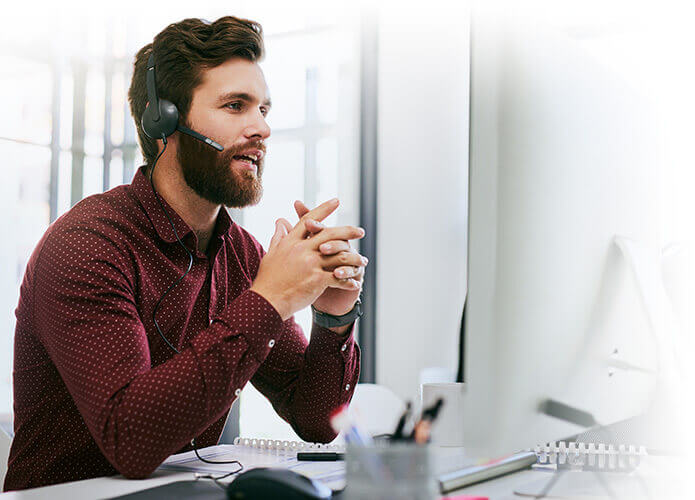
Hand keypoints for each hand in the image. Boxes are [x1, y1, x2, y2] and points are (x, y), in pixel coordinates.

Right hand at [250, 199, 365, 320]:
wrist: (266, 301)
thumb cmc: (267, 279)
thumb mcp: (271, 253)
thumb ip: (278, 236)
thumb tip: (280, 220)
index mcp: (291, 242)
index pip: (309, 220)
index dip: (324, 209)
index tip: (336, 201)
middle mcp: (302, 249)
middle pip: (330, 234)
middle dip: (348, 231)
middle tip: (361, 231)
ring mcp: (310, 264)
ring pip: (339, 256)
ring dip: (354, 259)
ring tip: (363, 261)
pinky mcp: (316, 280)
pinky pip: (339, 278)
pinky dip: (349, 281)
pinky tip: (355, 283)